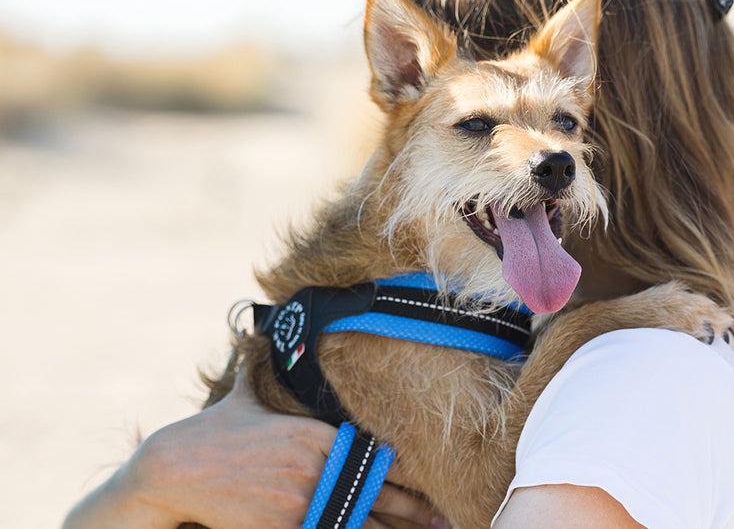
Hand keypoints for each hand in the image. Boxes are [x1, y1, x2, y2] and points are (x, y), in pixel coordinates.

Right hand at [64, 368, 447, 528]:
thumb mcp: (244, 395)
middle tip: (446, 520)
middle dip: (415, 511)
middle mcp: (318, 469)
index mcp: (317, 436)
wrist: (176, 467)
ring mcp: (302, 502)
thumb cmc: (214, 430)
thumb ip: (258, 367)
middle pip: (378, 494)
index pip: (375, 458)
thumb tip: (255, 334)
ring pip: (361, 522)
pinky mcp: (283, 528)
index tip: (432, 487)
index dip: (408, 476)